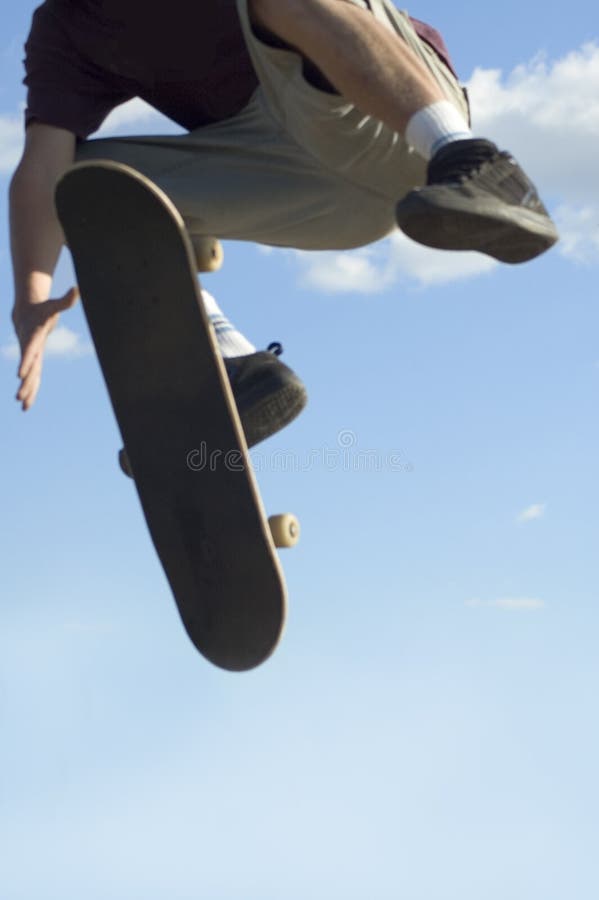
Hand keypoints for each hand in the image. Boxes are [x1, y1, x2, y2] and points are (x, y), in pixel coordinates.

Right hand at [12, 287, 79, 410]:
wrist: (25, 313)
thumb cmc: (42, 309)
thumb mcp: (53, 305)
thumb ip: (66, 300)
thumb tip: (78, 289)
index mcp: (33, 337)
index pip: (29, 350)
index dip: (24, 362)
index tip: (19, 374)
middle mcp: (29, 348)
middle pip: (27, 367)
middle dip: (24, 382)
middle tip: (18, 396)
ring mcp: (30, 356)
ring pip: (29, 376)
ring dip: (26, 391)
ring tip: (23, 405)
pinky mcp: (33, 361)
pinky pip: (33, 378)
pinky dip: (31, 391)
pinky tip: (27, 405)